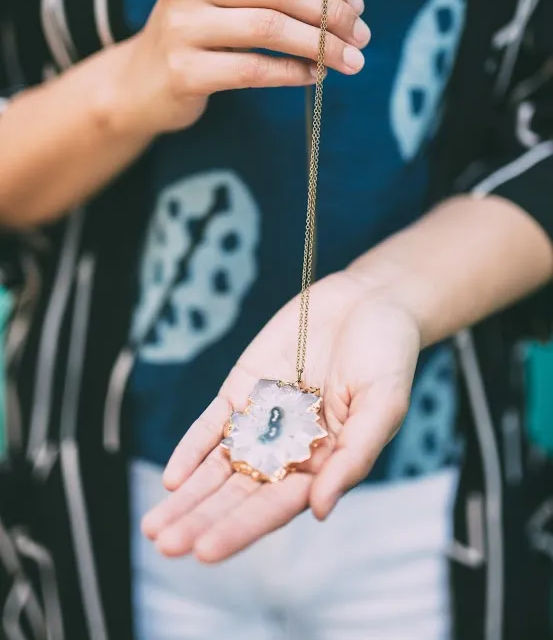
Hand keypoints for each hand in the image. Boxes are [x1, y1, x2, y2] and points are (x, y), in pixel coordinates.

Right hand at [119, 0, 368, 134]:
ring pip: (270, 28)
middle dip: (332, 14)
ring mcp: (182, 26)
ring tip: (351, 61)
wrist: (142, 83)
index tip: (357, 4)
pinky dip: (292, 73)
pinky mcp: (184, 71)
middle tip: (362, 37)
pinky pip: (254, 70)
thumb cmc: (198, 33)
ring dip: (321, 46)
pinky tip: (315, 76)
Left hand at [142, 270, 418, 561]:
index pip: (277, 506)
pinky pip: (214, 424)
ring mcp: (264, 420)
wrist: (369, 300)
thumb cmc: (388, 354)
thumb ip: (353, 457)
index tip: (206, 551)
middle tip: (167, 544)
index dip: (241, 528)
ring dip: (188, 495)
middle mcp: (289, 450)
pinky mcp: (245, 389)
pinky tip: (172, 477)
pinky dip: (192, 448)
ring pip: (220, 466)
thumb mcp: (384, 405)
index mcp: (325, 464)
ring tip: (154, 527)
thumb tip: (319, 511)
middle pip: (240, 493)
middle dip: (202, 519)